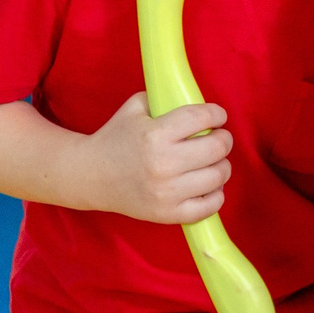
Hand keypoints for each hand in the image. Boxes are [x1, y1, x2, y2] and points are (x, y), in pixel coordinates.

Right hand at [84, 92, 231, 223]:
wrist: (90, 177)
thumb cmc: (115, 139)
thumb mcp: (134, 109)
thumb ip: (164, 98)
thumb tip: (196, 99)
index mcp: (155, 135)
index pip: (203, 118)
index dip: (217, 114)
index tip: (217, 117)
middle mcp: (163, 164)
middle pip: (217, 148)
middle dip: (223, 139)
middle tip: (219, 138)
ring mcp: (167, 192)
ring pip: (218, 176)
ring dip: (222, 166)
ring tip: (213, 162)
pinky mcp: (168, 214)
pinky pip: (210, 206)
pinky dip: (216, 194)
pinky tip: (207, 185)